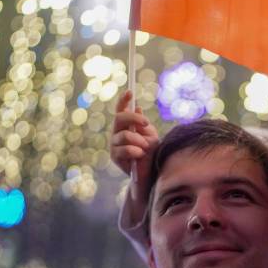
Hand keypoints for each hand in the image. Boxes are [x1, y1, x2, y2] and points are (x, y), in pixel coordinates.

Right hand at [111, 90, 158, 214]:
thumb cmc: (152, 155)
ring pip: (124, 135)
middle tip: (146, 123)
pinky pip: (124, 149)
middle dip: (134, 118)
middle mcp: (117, 133)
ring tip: (145, 148)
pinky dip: (135, 150)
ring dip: (138, 140)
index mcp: (126, 126)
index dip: (123, 100)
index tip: (130, 91)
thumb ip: (143, 125)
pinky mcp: (115, 157)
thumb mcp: (151, 136)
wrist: (150, 175)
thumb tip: (137, 108)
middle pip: (120, 118)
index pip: (121, 110)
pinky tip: (140, 155)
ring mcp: (115, 145)